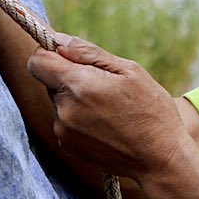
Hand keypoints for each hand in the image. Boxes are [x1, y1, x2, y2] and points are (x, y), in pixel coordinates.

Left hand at [26, 35, 193, 185]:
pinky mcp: (68, 146)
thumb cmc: (152, 111)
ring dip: (75, 100)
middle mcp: (65, 110)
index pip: (38, 61)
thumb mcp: (130, 71)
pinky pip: (65, 122)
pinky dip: (79, 119)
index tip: (67, 56)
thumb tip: (58, 40)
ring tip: (109, 109)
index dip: (49, 53)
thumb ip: (89, 53)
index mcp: (80, 86)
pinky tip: (105, 125)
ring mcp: (64, 131)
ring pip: (59, 102)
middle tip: (104, 86)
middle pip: (49, 81)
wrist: (160, 158)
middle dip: (70, 78)